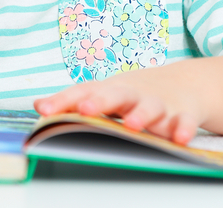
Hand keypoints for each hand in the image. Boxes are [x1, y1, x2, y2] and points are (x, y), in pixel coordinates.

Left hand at [33, 62, 208, 145]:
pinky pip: (184, 122)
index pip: (82, 92)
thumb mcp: (105, 94)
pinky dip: (184, 129)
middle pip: (115, 94)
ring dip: (142, 115)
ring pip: (150, 107)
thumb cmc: (134, 94)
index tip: (44, 110)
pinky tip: (181, 139)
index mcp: (109, 90)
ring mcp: (159, 103)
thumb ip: (73, 101)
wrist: (186, 83)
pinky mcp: (183, 114)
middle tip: (85, 109)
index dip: (63, 100)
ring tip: (132, 125)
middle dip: (100, 102)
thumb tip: (37, 106)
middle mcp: (132, 94)